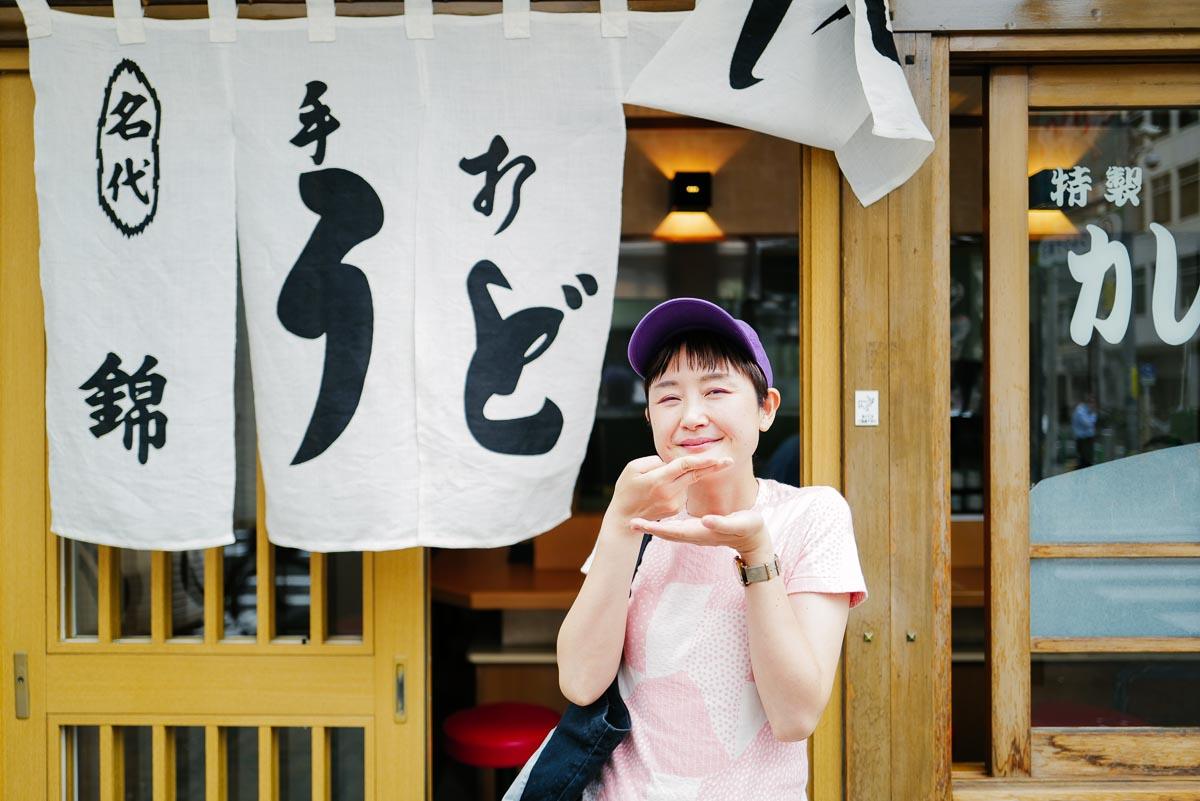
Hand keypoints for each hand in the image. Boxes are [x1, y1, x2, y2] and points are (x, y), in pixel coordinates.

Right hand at [609, 454, 733, 522]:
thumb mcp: (632, 468)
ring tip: (657, 482)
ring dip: (683, 476)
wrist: (624, 517)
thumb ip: (654, 461)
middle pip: (694, 475)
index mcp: (658, 480)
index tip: (716, 457)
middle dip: (712, 467)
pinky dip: (676, 486)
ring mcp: (674, 503)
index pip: (684, 466)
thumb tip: (671, 462)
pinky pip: (681, 491)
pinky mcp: (675, 509)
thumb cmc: (626, 489)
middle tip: (729, 460)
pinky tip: (660, 492)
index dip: (701, 461)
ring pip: (686, 482)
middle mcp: (669, 492)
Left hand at [629, 508, 771, 560]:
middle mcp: (695, 534)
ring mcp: (697, 533)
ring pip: (671, 531)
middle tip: (629, 523)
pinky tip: (658, 519)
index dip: (654, 528)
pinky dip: (665, 525)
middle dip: (648, 528)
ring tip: (638, 522)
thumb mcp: (738, 523)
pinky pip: (678, 528)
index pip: (672, 530)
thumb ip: (722, 522)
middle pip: (667, 533)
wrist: (755, 539)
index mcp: (701, 531)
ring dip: (654, 527)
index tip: (638, 524)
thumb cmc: (749, 529)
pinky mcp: (700, 529)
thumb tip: (704, 520)